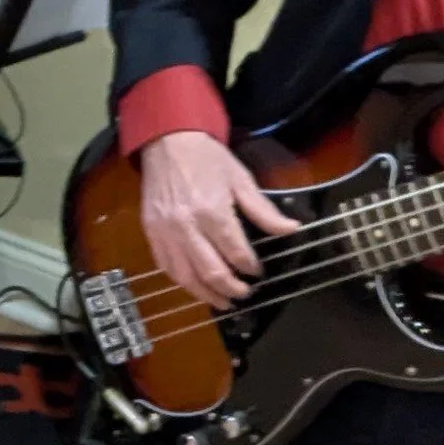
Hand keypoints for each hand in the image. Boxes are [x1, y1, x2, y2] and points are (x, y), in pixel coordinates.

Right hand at [140, 130, 299, 308]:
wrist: (169, 142)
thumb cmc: (209, 159)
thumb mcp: (241, 179)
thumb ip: (264, 211)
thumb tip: (292, 229)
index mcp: (213, 212)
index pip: (236, 252)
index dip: (250, 266)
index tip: (259, 271)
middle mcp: (187, 228)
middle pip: (211, 271)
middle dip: (231, 288)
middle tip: (245, 294)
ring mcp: (165, 234)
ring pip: (186, 277)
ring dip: (206, 294)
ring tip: (224, 302)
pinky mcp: (151, 235)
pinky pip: (166, 268)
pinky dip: (183, 283)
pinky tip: (196, 287)